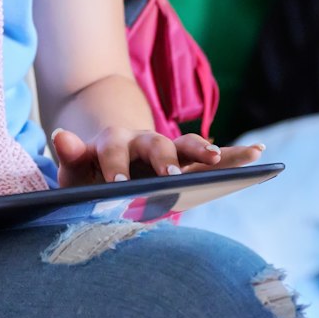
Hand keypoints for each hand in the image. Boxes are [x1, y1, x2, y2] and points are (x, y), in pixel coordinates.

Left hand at [49, 126, 259, 186]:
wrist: (108, 154)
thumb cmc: (89, 171)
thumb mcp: (74, 168)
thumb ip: (70, 155)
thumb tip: (60, 135)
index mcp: (114, 142)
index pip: (113, 149)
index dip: (115, 164)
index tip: (116, 182)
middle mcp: (144, 140)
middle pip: (157, 144)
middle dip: (165, 159)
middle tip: (170, 175)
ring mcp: (168, 150)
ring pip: (189, 145)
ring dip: (206, 151)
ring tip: (220, 159)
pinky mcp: (186, 162)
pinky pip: (212, 157)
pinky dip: (233, 155)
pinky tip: (257, 153)